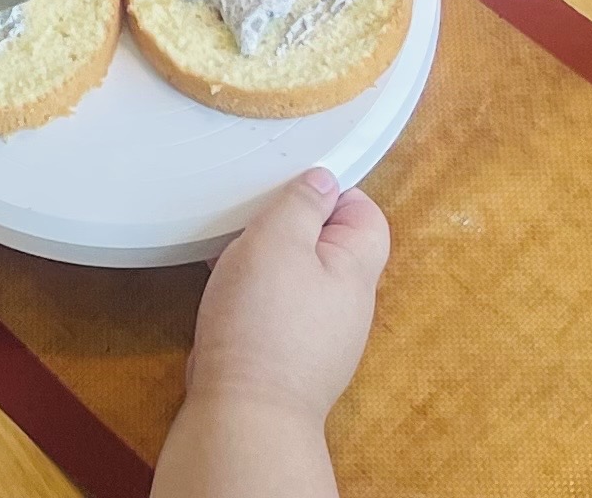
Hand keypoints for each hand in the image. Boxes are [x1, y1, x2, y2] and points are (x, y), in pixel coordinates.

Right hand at [188, 169, 387, 436]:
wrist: (245, 410)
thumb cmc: (264, 320)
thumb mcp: (279, 239)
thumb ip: (303, 202)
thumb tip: (325, 181)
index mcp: (356, 271)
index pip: (365, 214)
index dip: (331, 193)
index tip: (289, 190)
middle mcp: (347, 305)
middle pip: (328, 245)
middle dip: (288, 227)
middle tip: (253, 222)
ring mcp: (320, 335)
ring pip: (297, 276)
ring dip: (266, 261)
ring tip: (231, 257)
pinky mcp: (290, 357)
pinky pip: (277, 308)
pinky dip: (254, 294)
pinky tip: (225, 293)